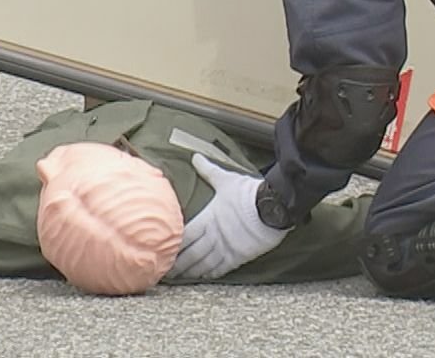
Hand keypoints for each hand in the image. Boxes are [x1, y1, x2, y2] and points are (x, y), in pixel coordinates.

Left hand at [164, 153, 288, 280]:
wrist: (272, 207)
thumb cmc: (248, 193)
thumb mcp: (226, 180)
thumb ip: (208, 171)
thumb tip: (195, 157)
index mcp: (207, 219)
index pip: (183, 237)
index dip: (172, 246)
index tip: (161, 251)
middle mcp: (213, 237)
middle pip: (189, 255)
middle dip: (177, 265)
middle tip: (164, 272)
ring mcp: (225, 249)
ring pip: (202, 265)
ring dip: (190, 272)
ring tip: (180, 278)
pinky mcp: (238, 257)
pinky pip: (220, 269)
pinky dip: (209, 274)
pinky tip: (202, 277)